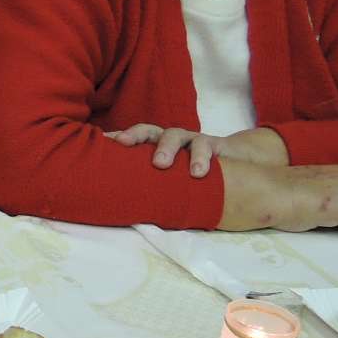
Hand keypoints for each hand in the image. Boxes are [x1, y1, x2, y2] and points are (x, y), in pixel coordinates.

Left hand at [105, 123, 237, 177]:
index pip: (132, 138)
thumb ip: (151, 186)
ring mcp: (189, 140)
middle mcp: (169, 140)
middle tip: (123, 143)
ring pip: (175, 136)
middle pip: (148, 131)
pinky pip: (204, 147)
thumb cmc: (191, 176)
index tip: (101, 141)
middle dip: (135, 136)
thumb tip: (121, 206)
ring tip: (161, 164)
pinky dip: (200, 158)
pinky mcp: (212, 145)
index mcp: (154, 146)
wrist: (236, 164)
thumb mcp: (170, 180)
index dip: (117, 137)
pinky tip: (198, 173)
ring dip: (167, 149)